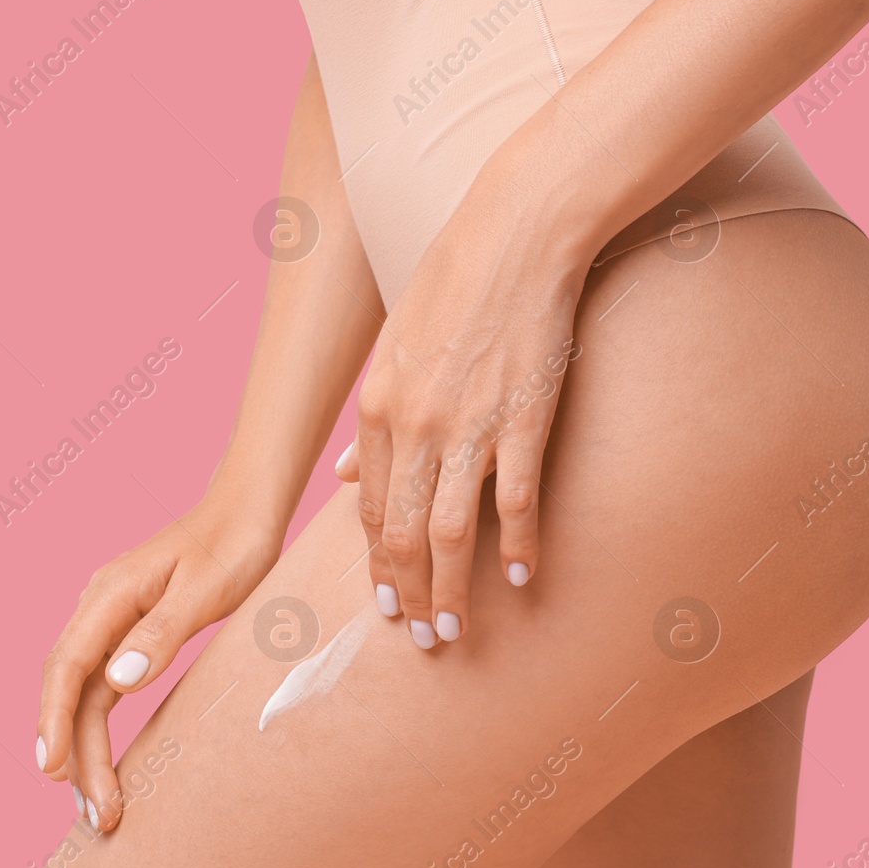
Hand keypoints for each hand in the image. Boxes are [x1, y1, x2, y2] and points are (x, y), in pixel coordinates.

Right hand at [35, 490, 277, 830]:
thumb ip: (162, 632)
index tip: (52, 768)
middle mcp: (99, 606)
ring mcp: (111, 619)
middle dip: (75, 754)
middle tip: (98, 812)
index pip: (67, 666)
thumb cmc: (232, 543)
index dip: (54, 720)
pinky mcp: (129, 631)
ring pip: (83, 693)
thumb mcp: (205, 588)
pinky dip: (97, 726)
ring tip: (98, 806)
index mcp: (109, 594)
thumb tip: (116, 681)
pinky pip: (100, 686)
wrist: (247, 510)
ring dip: (85, 749)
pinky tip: (99, 762)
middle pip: (70, 689)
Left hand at [337, 173, 588, 648]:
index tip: (385, 601)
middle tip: (420, 637)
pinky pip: (518, 500)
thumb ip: (371, 416)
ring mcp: (470, 424)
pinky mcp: (525, 417)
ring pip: (452, 530)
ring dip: (450, 588)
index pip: (371, 508)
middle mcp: (415, 424)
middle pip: (405, 533)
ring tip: (454, 627)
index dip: (378, 563)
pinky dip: (519, 544)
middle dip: (407, 593)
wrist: (517, 231)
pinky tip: (520, 575)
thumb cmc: (456, 278)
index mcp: (378, 405)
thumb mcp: (393, 343)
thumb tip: (344, 474)